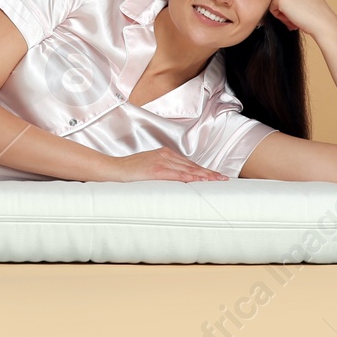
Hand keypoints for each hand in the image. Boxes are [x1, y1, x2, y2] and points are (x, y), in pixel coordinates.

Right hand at [97, 148, 226, 182]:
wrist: (113, 170)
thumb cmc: (129, 172)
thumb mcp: (149, 169)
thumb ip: (163, 172)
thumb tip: (176, 181)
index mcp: (164, 154)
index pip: (189, 164)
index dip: (204, 170)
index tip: (216, 175)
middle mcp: (165, 155)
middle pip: (192, 165)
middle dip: (209, 172)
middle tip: (224, 179)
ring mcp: (161, 162)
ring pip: (188, 169)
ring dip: (204, 175)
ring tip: (217, 180)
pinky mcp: (156, 170)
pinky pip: (177, 174)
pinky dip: (189, 177)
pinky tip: (199, 180)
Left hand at [267, 0, 336, 36]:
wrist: (322, 22)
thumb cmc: (315, 12)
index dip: (292, 0)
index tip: (302, 6)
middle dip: (286, 6)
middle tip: (298, 13)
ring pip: (274, 1)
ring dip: (283, 12)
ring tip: (296, 16)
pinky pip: (272, 9)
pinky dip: (280, 17)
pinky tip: (293, 18)